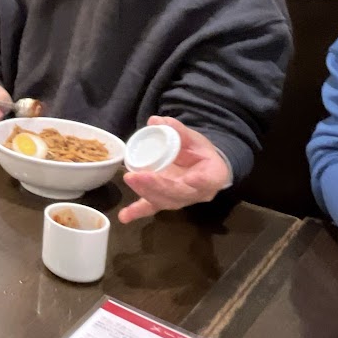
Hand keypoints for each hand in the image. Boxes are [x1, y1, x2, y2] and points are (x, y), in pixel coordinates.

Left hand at [118, 116, 232, 223]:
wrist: (204, 167)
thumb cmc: (200, 152)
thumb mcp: (194, 138)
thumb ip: (177, 129)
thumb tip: (155, 120)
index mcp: (213, 175)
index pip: (208, 180)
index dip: (199, 181)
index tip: (191, 179)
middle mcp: (198, 192)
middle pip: (179, 193)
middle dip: (157, 185)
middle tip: (137, 176)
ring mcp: (181, 199)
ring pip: (165, 200)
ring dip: (146, 192)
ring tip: (130, 179)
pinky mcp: (167, 201)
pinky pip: (152, 208)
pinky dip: (137, 211)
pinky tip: (124, 216)